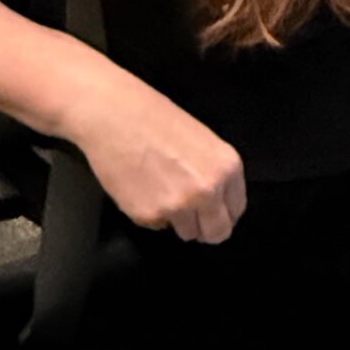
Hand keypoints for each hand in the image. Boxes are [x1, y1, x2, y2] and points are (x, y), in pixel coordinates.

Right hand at [69, 67, 246, 242]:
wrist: (114, 115)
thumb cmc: (155, 119)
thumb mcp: (203, 142)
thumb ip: (215, 175)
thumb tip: (216, 204)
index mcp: (227, 169)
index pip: (235, 212)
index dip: (222, 213)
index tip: (212, 212)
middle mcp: (207, 192)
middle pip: (216, 233)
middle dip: (204, 228)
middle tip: (189, 213)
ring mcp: (178, 207)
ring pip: (186, 233)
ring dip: (176, 219)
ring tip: (159, 189)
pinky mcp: (148, 216)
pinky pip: (156, 226)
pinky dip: (150, 213)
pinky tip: (140, 187)